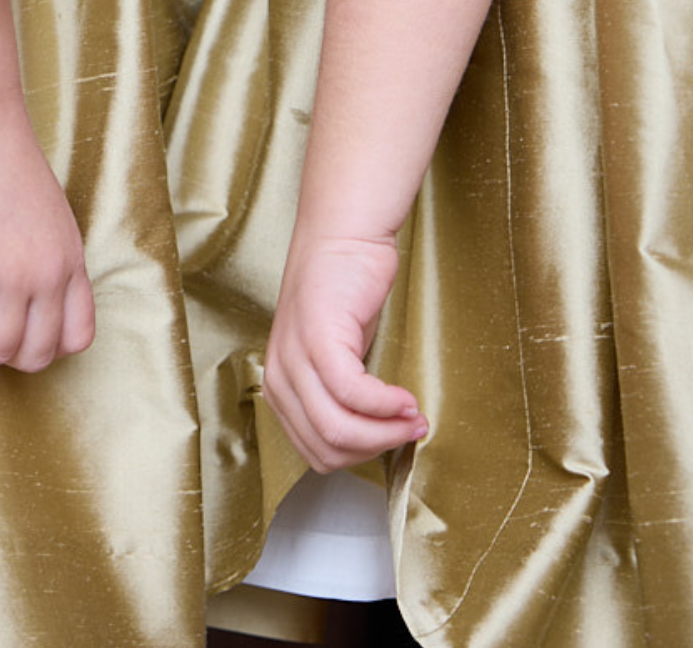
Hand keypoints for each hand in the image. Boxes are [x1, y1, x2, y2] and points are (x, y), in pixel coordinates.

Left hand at [262, 231, 426, 471]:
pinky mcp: (318, 337)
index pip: (314, 452)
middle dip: (376, 450)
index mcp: (279, 384)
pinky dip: (386, 406)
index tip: (392, 443)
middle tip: (409, 431)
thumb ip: (339, 398)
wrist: (344, 234)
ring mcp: (295, 355)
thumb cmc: (344, 292)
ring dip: (385, 433)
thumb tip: (370, 442)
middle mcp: (279, 373)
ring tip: (412, 418)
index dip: (361, 458)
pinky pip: (352, 394)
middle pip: (326, 448)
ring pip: (337, 429)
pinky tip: (406, 398)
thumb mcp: (335, 356)